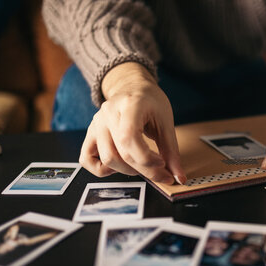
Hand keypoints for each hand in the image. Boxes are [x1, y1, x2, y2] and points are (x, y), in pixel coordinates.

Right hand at [79, 62, 185, 184]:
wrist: (132, 87)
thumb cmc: (150, 102)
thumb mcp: (166, 122)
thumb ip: (171, 151)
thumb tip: (179, 177)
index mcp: (129, 104)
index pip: (129, 138)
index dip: (147, 159)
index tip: (162, 164)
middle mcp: (108, 113)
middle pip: (120, 153)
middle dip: (143, 170)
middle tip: (160, 174)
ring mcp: (96, 123)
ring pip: (106, 158)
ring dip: (127, 171)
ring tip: (142, 167)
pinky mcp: (91, 133)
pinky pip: (86, 158)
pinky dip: (100, 169)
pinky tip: (117, 167)